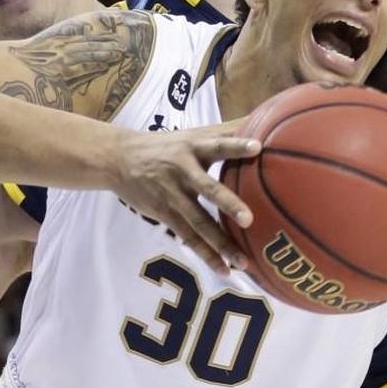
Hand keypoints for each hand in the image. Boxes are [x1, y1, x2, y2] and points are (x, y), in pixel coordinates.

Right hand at [110, 117, 260, 274]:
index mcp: (194, 148)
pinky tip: (225, 270)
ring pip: (199, 222)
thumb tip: (267, 118)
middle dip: (228, 204)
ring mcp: (173, 195)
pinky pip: (189, 238)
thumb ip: (228, 131)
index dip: (237, 145)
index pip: (218, 145)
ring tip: (243, 262)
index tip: (258, 147)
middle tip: (249, 220)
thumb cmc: (168, 145)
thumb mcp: (194, 134)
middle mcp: (184, 171)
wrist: (119, 159)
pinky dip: (207, 254)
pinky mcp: (165, 214)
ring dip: (221, 243)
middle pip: (208, 189)